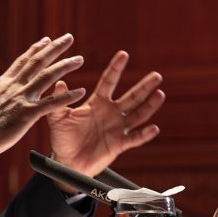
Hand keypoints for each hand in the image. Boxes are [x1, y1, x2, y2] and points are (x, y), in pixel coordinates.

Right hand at [0, 34, 85, 161]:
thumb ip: (0, 95)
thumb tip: (2, 91)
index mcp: (4, 83)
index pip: (23, 61)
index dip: (36, 49)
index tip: (47, 40)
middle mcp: (13, 86)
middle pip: (37, 62)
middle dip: (55, 49)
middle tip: (69, 37)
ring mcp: (21, 99)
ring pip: (47, 77)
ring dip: (65, 66)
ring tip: (79, 60)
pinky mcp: (26, 114)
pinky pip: (51, 103)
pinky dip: (67, 96)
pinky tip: (81, 91)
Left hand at [47, 50, 164, 179]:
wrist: (67, 162)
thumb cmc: (62, 138)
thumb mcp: (57, 118)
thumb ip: (60, 101)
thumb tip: (59, 83)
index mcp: (97, 103)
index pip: (109, 82)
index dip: (116, 68)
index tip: (123, 54)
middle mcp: (111, 113)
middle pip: (131, 97)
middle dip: (144, 86)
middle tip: (156, 76)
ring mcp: (117, 128)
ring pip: (138, 115)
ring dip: (149, 106)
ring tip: (160, 94)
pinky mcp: (119, 144)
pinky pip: (135, 138)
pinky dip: (144, 134)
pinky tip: (154, 128)